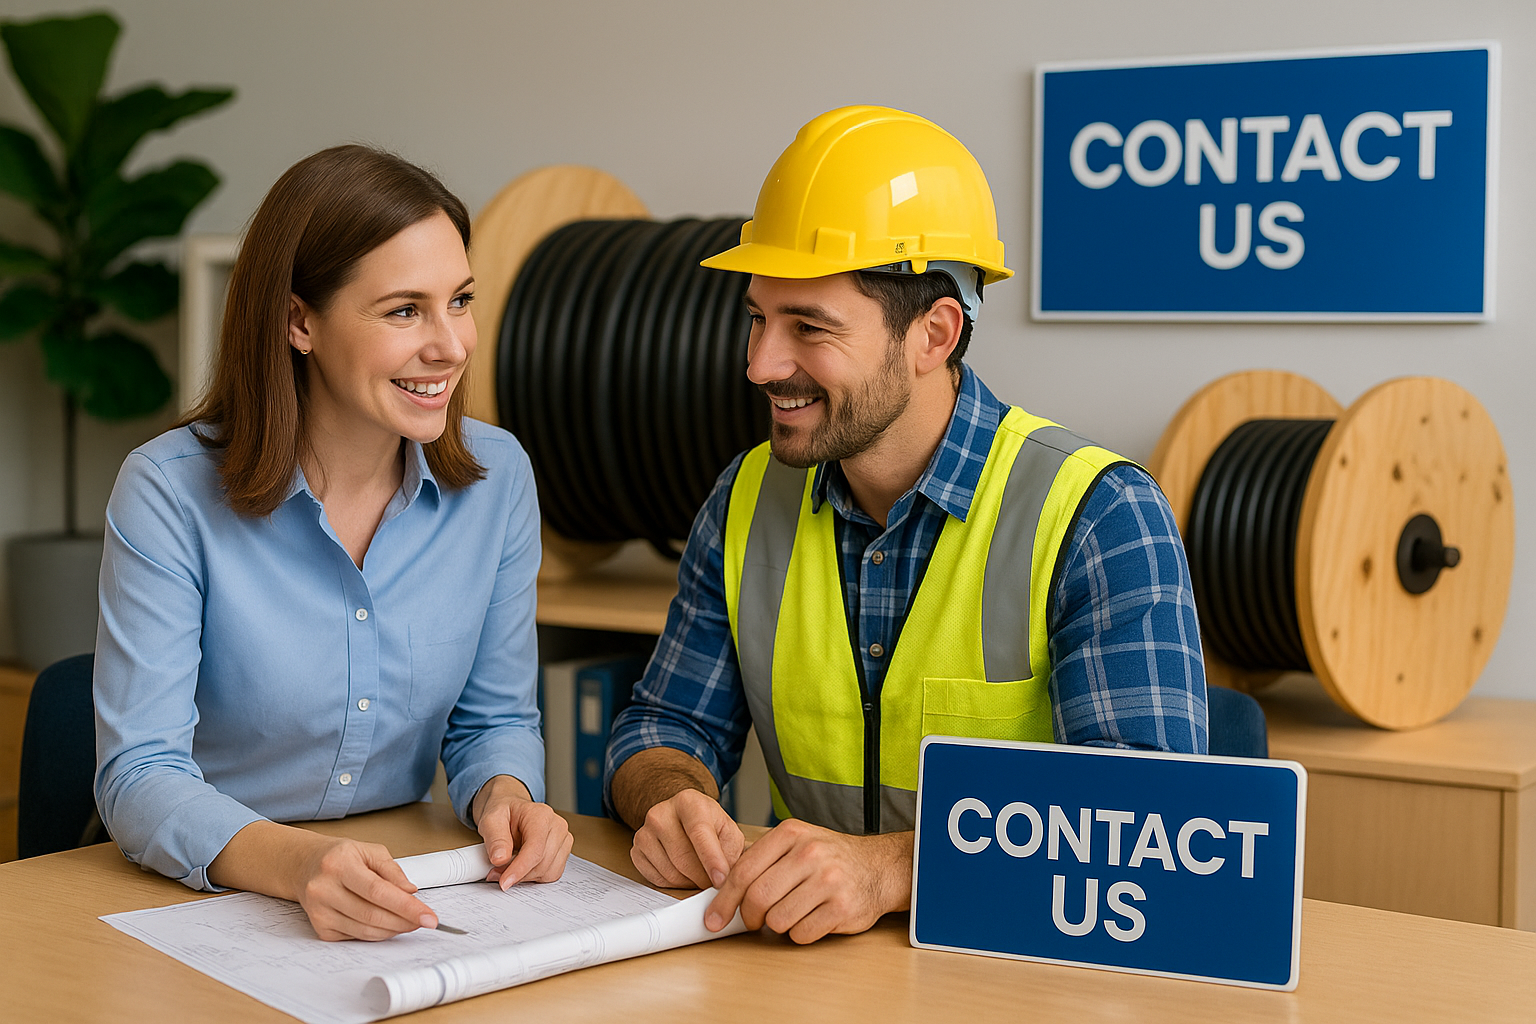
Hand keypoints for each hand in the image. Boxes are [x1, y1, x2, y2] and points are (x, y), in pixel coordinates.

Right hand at [290, 834, 441, 941]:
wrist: (304, 865)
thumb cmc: (340, 856)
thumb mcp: (369, 850)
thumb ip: (392, 871)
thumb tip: (410, 892)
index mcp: (338, 864)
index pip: (378, 891)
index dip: (406, 907)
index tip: (429, 916)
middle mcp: (324, 889)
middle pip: (372, 915)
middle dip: (404, 921)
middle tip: (425, 921)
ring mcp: (319, 911)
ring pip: (364, 931)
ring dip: (393, 930)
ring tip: (409, 922)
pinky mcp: (320, 927)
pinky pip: (355, 937)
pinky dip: (376, 934)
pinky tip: (387, 924)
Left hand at [472, 775, 572, 888]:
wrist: (511, 811)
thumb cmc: (503, 813)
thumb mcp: (490, 820)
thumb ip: (495, 839)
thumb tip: (500, 859)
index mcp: (541, 815)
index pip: (535, 849)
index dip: (520, 869)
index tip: (504, 882)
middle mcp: (557, 827)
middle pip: (543, 864)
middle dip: (519, 874)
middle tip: (496, 873)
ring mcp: (563, 840)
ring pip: (549, 872)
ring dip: (526, 877)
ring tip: (509, 868)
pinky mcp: (562, 852)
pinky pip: (551, 874)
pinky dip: (534, 877)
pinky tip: (522, 867)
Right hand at [630, 787, 744, 889]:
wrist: (683, 817)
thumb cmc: (709, 825)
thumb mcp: (728, 832)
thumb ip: (731, 854)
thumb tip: (726, 881)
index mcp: (688, 802)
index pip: (699, 833)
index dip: (711, 860)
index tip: (720, 880)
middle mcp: (662, 812)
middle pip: (683, 858)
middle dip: (702, 878)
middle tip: (714, 882)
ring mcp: (645, 831)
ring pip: (670, 872)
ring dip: (689, 882)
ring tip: (699, 873)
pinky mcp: (637, 849)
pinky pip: (657, 879)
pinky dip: (674, 883)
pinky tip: (683, 872)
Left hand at [704, 820, 912, 943]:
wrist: (877, 867)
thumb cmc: (830, 858)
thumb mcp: (797, 843)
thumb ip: (763, 860)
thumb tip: (721, 890)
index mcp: (791, 834)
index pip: (744, 870)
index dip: (724, 899)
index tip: (714, 918)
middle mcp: (810, 854)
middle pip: (758, 897)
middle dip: (749, 917)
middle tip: (754, 921)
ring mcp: (828, 881)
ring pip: (778, 919)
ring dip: (778, 925)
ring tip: (791, 913)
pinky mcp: (842, 908)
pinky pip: (801, 934)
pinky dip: (799, 934)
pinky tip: (811, 919)